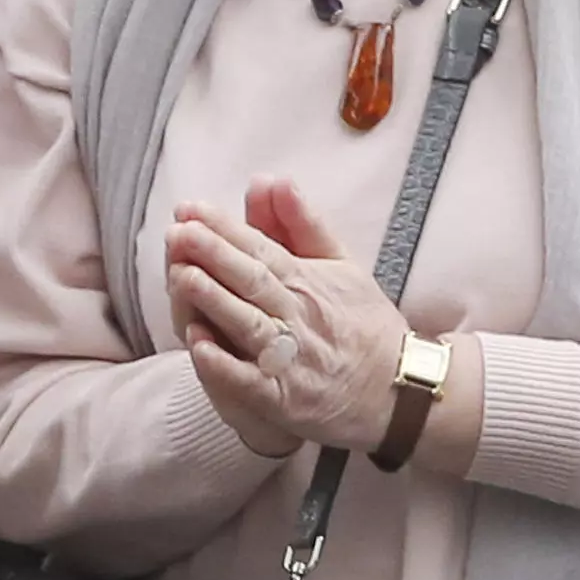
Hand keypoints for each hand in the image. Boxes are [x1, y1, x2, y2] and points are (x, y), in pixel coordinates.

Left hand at [166, 178, 407, 453]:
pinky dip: (224, 365)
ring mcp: (291, 359)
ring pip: (249, 325)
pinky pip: (250, 382)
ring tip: (182, 275)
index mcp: (307, 281)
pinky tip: (197, 345)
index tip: (189, 208)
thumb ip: (302, 223)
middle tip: (179, 232)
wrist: (400, 392)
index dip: (224, 228)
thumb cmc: (363, 324)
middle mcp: (298, 317)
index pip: (261, 248)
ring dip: (215, 301)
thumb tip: (272, 179)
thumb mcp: (341, 265)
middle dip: (214, 255)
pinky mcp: (284, 400)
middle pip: (252, 281)